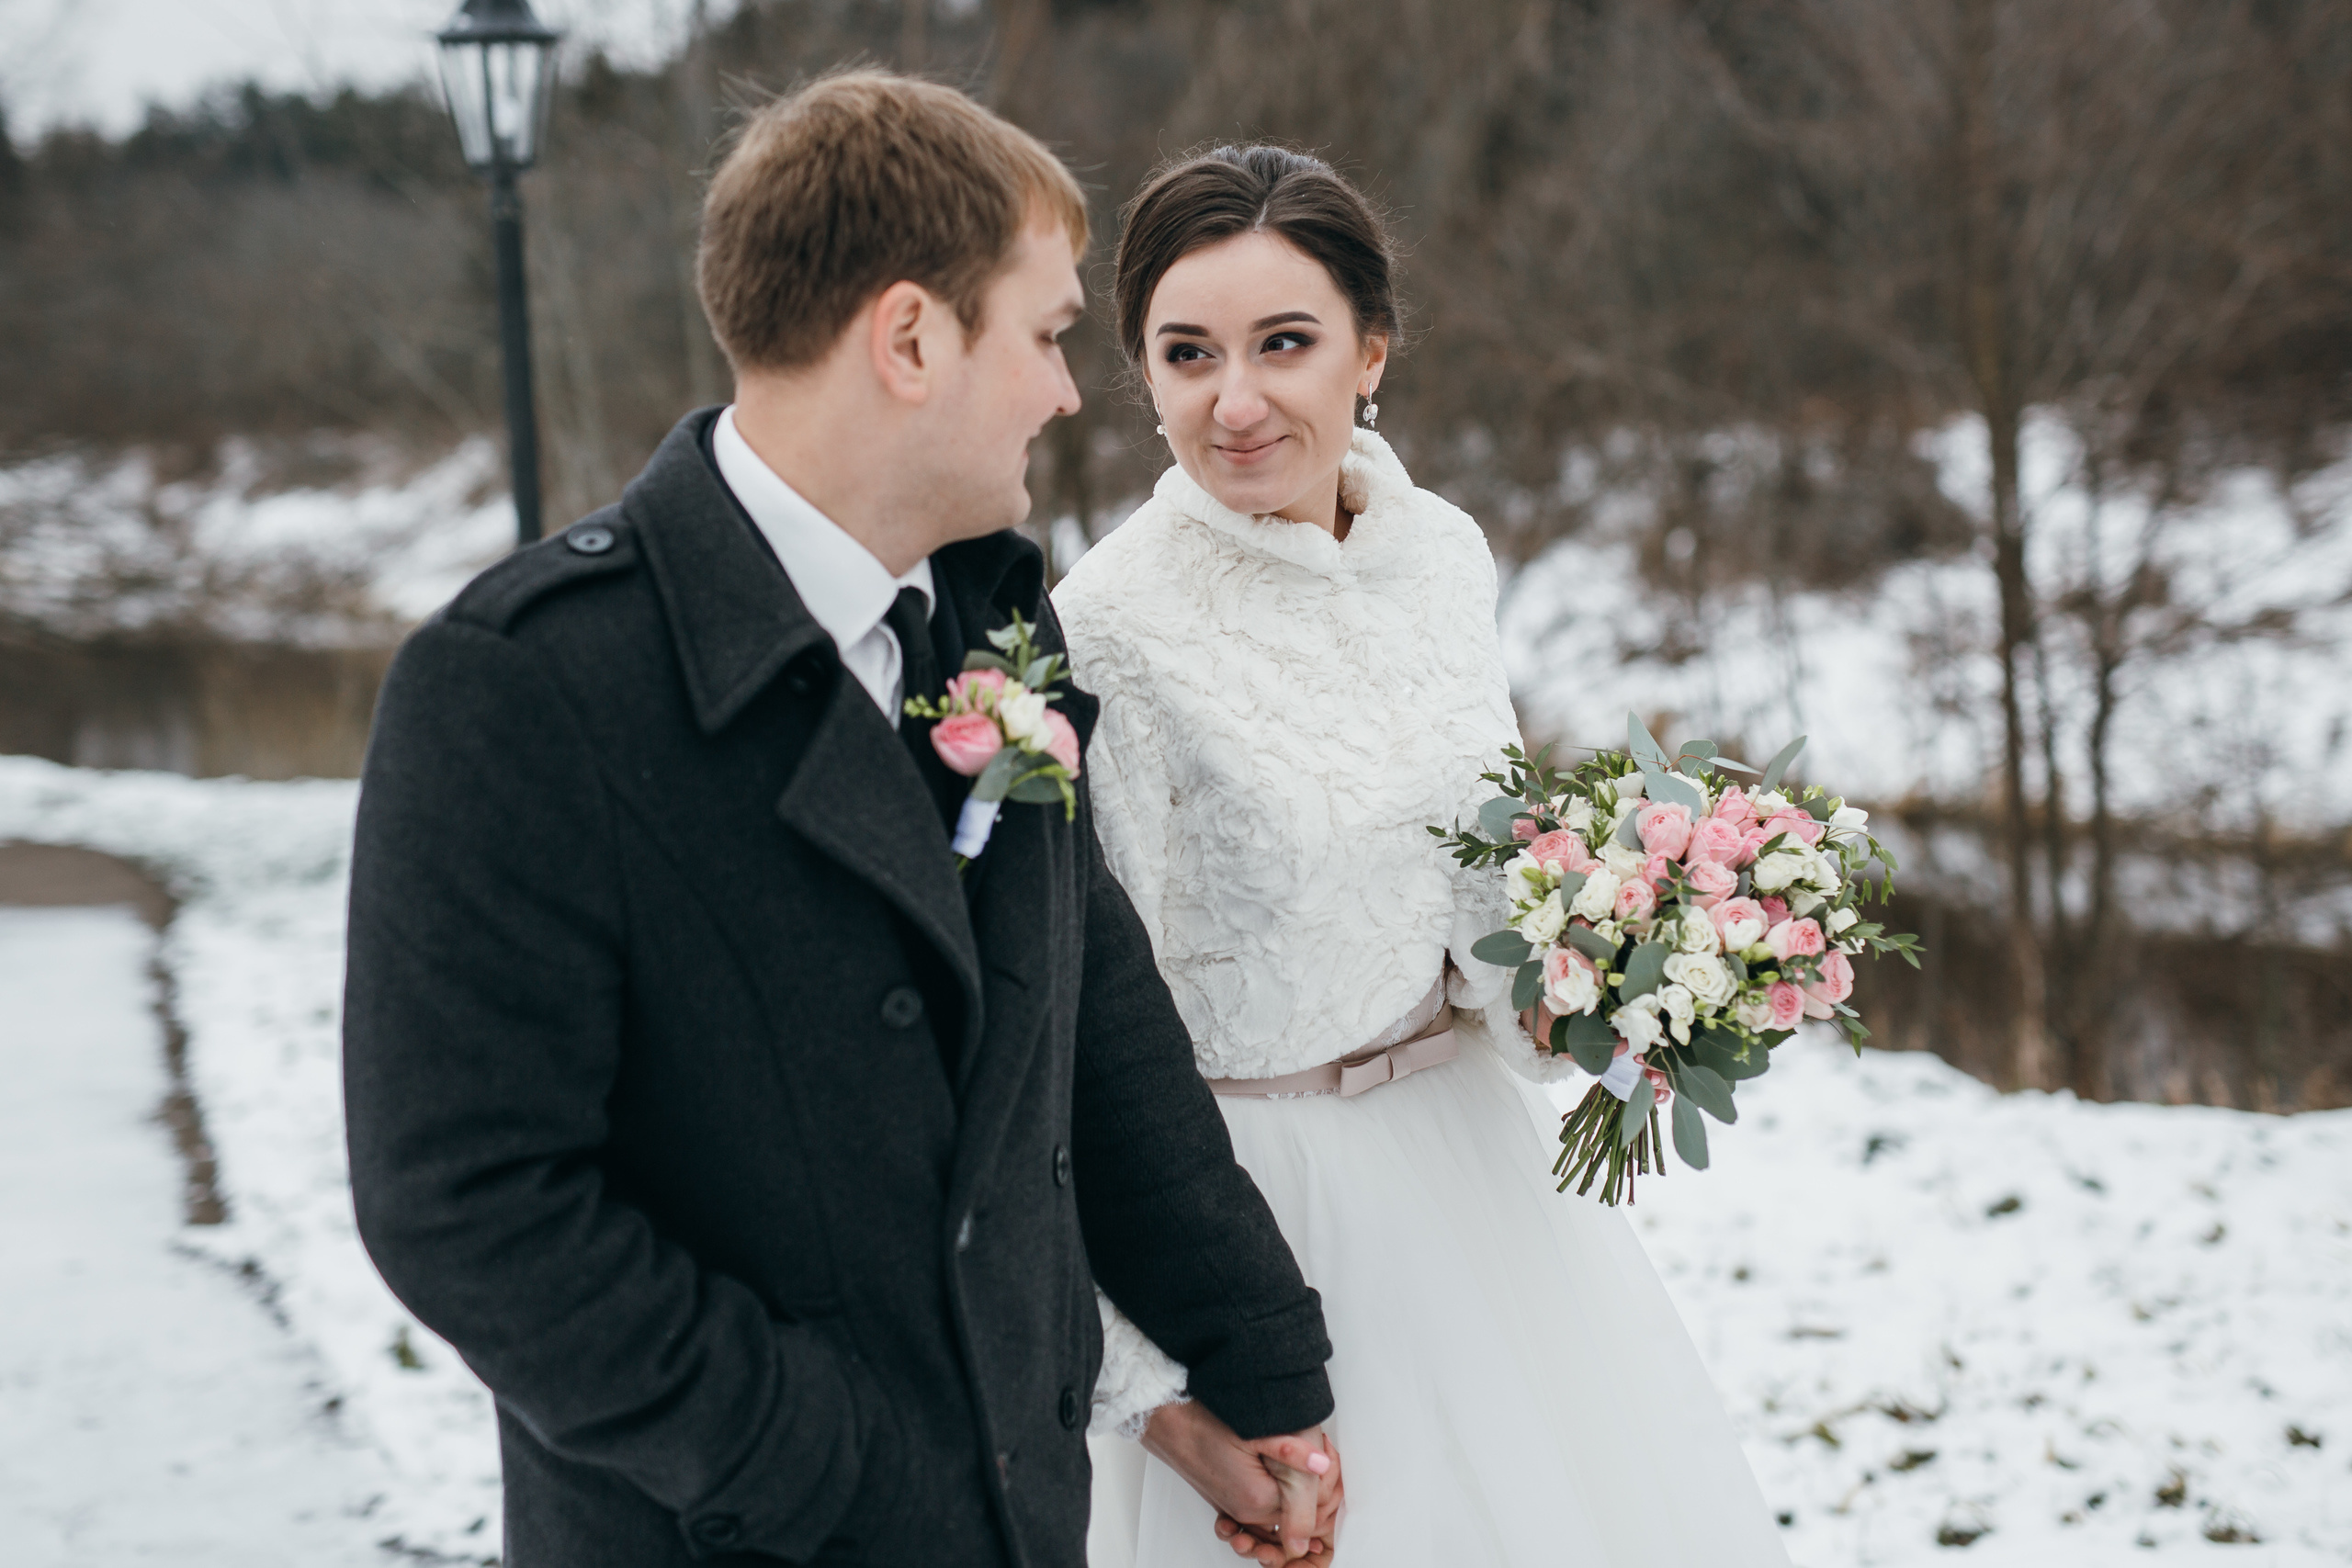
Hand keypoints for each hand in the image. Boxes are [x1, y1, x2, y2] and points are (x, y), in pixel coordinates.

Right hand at [1139, 1402, 1339, 1561]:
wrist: (1167, 1420)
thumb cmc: (1203, 1421)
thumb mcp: (1255, 1430)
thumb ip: (1292, 1451)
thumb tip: (1322, 1465)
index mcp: (1258, 1499)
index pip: (1310, 1508)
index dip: (1324, 1483)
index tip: (1327, 1456)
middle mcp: (1247, 1511)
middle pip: (1297, 1510)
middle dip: (1313, 1487)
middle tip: (1319, 1451)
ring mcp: (1236, 1508)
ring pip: (1281, 1508)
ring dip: (1295, 1489)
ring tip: (1301, 1455)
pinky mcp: (1230, 1499)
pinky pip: (1264, 1505)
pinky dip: (1277, 1491)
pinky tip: (1280, 1466)